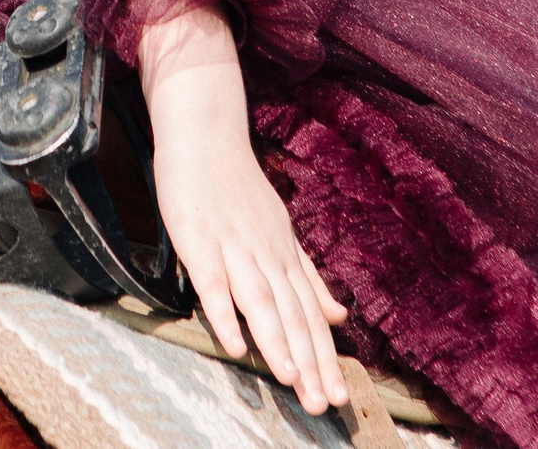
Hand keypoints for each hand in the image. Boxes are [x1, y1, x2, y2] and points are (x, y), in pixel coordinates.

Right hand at [137, 3, 349, 414]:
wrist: (205, 135)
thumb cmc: (236, 187)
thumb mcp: (280, 231)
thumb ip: (307, 277)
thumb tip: (338, 317)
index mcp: (284, 255)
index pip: (309, 314)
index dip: (324, 356)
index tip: (338, 394)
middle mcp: (266, 254)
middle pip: (291, 315)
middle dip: (310, 362)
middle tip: (325, 402)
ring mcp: (233, 247)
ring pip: (260, 301)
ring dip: (277, 342)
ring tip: (292, 381)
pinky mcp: (198, 240)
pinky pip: (213, 282)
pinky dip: (225, 313)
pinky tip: (235, 344)